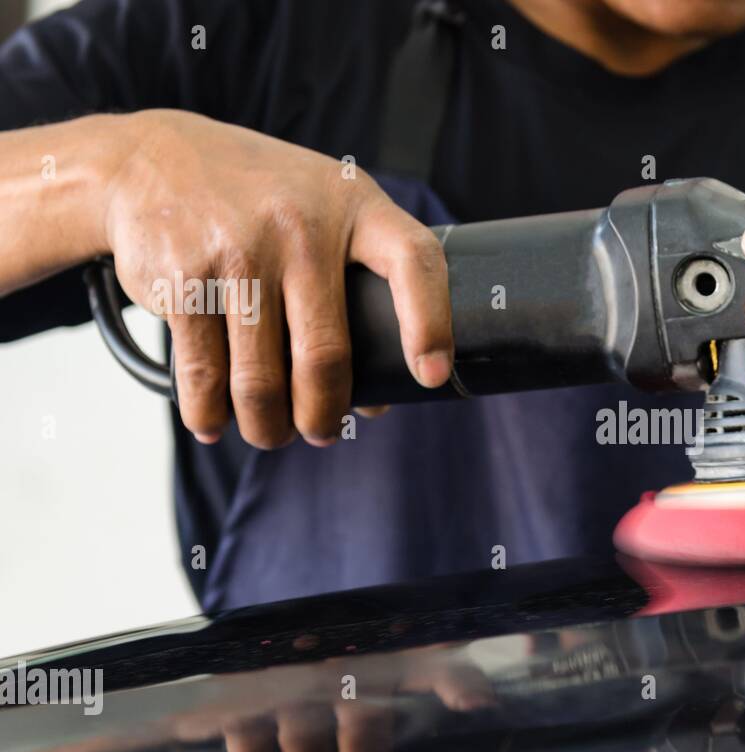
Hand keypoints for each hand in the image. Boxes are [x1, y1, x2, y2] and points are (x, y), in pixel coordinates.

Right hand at [103, 110, 450, 447]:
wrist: (148, 159)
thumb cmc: (259, 200)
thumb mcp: (322, 212)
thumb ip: (356, 289)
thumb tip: (373, 397)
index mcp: (353, 206)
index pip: (414, 262)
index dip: (430, 324)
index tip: (432, 376)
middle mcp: (300, 228)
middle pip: (325, 355)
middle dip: (323, 414)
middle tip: (320, 433)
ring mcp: (238, 252)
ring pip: (260, 380)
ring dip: (267, 425)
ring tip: (271, 433)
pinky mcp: (184, 280)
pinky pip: (203, 374)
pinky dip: (209, 412)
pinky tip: (215, 421)